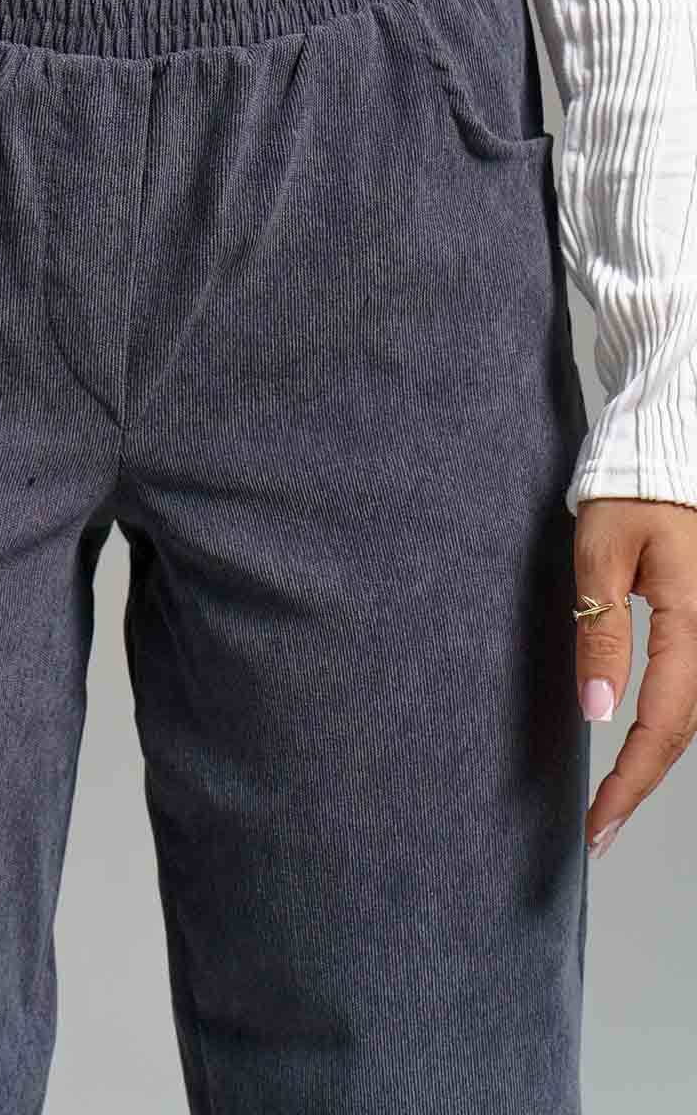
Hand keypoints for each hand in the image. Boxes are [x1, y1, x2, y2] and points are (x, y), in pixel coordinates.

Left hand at [573, 496, 696, 858]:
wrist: (668, 455)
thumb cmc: (632, 495)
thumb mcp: (601, 557)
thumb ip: (601, 632)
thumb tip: (598, 710)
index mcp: (693, 620)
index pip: (662, 723)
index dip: (630, 780)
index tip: (598, 823)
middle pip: (684, 732)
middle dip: (640, 785)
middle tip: (600, 830)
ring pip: (693, 716)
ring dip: (655, 761)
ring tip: (614, 801)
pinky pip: (696, 690)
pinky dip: (669, 726)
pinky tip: (642, 751)